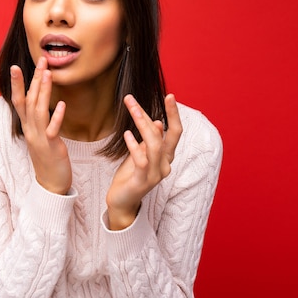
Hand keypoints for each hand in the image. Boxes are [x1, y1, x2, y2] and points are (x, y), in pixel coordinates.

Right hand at [10, 57, 71, 194]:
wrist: (51, 184)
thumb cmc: (48, 158)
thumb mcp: (40, 136)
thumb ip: (39, 120)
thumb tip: (42, 103)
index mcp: (27, 127)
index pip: (19, 101)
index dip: (17, 84)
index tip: (15, 67)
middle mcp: (30, 131)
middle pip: (29, 101)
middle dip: (34, 79)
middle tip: (41, 61)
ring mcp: (40, 138)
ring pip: (39, 111)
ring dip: (43, 92)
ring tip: (48, 74)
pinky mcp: (51, 147)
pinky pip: (53, 130)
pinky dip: (56, 116)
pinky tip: (62, 104)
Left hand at [106, 93, 182, 229]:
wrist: (122, 201)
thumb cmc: (130, 175)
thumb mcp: (140, 153)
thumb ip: (149, 140)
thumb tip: (157, 122)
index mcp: (166, 157)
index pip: (175, 132)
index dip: (174, 114)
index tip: (170, 95)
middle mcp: (165, 165)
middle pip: (163, 135)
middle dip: (147, 115)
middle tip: (131, 99)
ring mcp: (155, 174)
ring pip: (153, 145)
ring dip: (141, 125)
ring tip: (130, 109)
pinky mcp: (142, 181)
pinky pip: (141, 161)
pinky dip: (134, 146)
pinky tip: (126, 134)